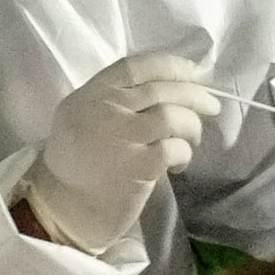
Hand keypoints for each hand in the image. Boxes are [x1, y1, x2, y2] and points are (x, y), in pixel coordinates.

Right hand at [23, 52, 219, 253]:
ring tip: (192, 139)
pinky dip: (184, 154)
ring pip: (174, 115)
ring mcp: (122, 136)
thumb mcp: (82, 116)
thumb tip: (170, 87)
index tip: (195, 71)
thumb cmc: (76, 164)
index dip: (171, 66)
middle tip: (212, 105)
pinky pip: (175, 148)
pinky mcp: (138, 166)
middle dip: (195, 94)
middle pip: (162, 89)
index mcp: (92, 93)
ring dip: (192, 126)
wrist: (62, 209)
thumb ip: (115, 99)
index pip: (137, 66)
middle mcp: (106, 109)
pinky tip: (179, 164)